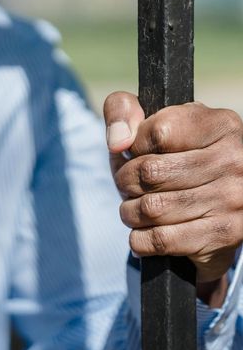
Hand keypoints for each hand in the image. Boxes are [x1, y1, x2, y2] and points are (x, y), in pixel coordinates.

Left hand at [104, 92, 242, 304]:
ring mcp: (232, 198)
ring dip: (129, 211)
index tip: (135, 152)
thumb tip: (117, 142)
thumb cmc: (173, 152)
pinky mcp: (224, 234)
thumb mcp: (149, 119)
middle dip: (125, 181)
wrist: (216, 198)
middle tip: (128, 184)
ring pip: (151, 208)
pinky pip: (161, 239)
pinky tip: (143, 230)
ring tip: (133, 207)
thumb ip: (122, 110)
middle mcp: (233, 159)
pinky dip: (140, 238)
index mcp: (218, 124)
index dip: (133, 146)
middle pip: (149, 172)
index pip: (156, 133)